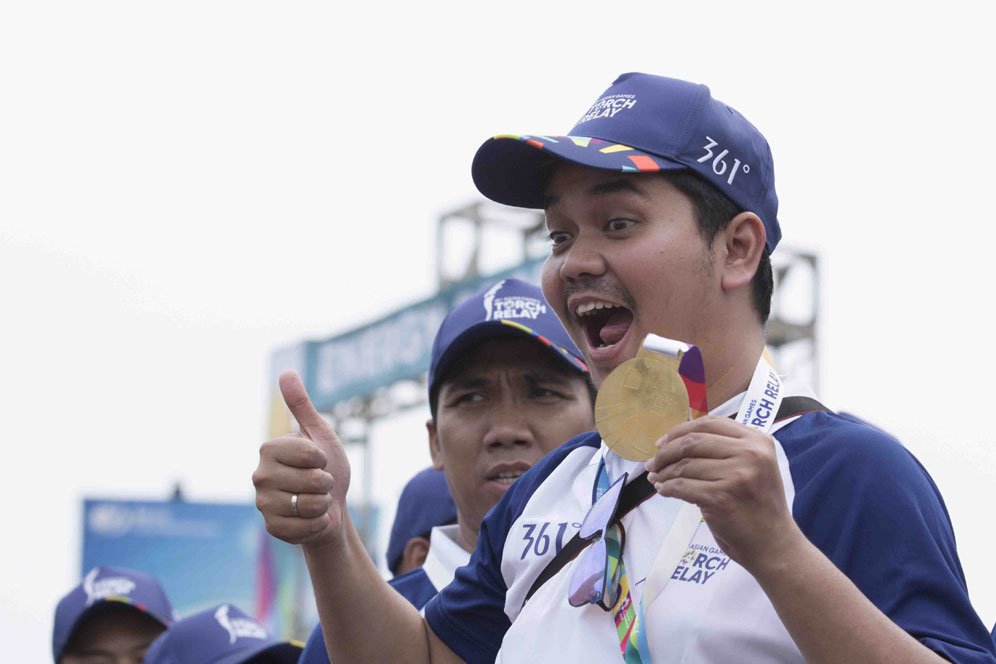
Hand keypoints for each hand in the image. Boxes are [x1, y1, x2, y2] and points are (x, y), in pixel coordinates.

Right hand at [252, 371, 351, 548]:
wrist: (331, 506)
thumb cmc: (326, 467)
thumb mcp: (320, 434)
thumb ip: (302, 406)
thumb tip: (286, 372)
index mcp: (269, 449)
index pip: (311, 454)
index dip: (325, 458)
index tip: (319, 460)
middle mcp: (260, 475)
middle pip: (313, 480)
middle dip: (326, 483)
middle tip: (318, 483)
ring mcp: (263, 503)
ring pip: (310, 504)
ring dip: (323, 504)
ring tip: (315, 500)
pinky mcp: (271, 527)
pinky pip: (304, 528)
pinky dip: (318, 524)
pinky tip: (313, 519)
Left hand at [644, 416, 801, 572]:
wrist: (774, 545)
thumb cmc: (760, 506)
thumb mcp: (755, 466)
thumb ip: (728, 448)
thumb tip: (677, 440)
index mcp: (758, 440)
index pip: (710, 424)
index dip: (680, 430)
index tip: (663, 442)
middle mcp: (750, 454)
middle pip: (692, 441)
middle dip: (666, 452)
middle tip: (653, 463)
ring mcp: (736, 476)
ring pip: (684, 465)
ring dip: (664, 473)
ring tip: (656, 479)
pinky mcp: (720, 498)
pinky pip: (682, 487)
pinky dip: (667, 488)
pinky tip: (663, 491)